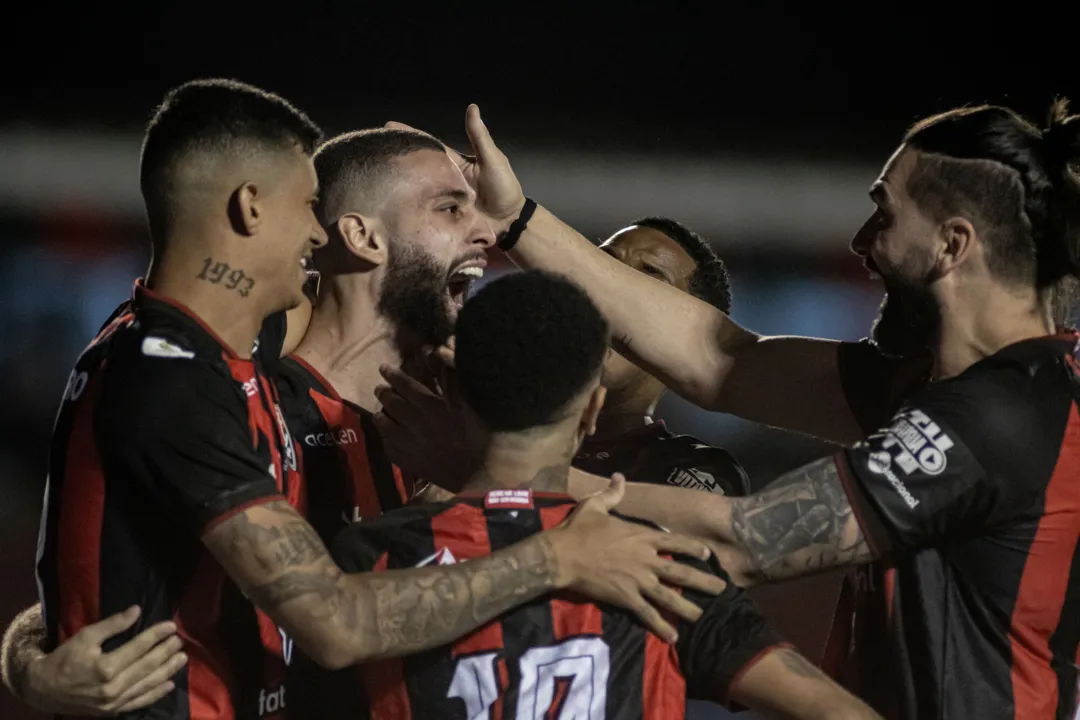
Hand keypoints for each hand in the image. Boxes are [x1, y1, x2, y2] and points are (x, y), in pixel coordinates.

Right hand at [25, 607, 185, 715]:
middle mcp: (112, 687)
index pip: (139, 648)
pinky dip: (156, 694)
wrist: (44, 690)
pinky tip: (169, 684)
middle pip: (147, 666)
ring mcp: (114, 702)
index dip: (156, 635)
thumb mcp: (85, 637)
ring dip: (167, 671)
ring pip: (147, 685)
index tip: (171, 626)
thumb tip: (136, 610)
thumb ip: (112, 625)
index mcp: (105, 667)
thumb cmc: (64, 659)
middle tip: (180, 641)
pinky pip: (139, 702)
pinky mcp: (113, 711)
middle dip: (166, 652)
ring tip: (182, 658)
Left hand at [374, 343, 485, 491]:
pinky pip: (390, 449)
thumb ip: (453, 383)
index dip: (392, 375)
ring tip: (380, 412)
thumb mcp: (470, 405)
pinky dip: (386, 440)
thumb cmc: (479, 436)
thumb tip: (442, 358)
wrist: (479, 473)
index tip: (384, 368)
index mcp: (431, 406)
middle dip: (383, 393)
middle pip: (392, 404)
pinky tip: (387, 438)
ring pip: (386, 427)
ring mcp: (410, 445)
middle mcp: (416, 423)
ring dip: (381, 416)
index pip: (405, 385)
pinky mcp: (410, 463)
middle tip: (379, 388)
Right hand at [387, 104, 525, 230]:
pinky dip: (411, 205)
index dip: (411, 136)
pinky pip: (424, 209)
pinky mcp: (442, 217)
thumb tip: (472, 107)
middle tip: (375, 149)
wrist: (510, 222)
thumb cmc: (504, 188)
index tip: (390, 126)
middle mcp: (444, 179)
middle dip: (398, 158)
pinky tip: (393, 200)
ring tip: (376, 173)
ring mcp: (442, 198)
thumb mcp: (492, 159)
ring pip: (418, 188)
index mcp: (454, 163)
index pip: (430, 146)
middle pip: (419, 167)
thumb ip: (479, 136)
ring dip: (400, 182)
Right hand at [545, 474, 727, 642]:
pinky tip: (674, 637)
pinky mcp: (626, 598)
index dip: (693, 548)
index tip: (707, 555)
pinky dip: (661, 626)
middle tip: (722, 590)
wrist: (562, 555)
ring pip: (669, 596)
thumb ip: (612, 493)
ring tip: (703, 617)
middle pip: (681, 572)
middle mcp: (645, 559)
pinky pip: (648, 614)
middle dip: (703, 581)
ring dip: (687, 608)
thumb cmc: (578, 529)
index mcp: (641, 536)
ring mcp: (638, 580)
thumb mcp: (596, 505)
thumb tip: (619, 476)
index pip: (675, 542)